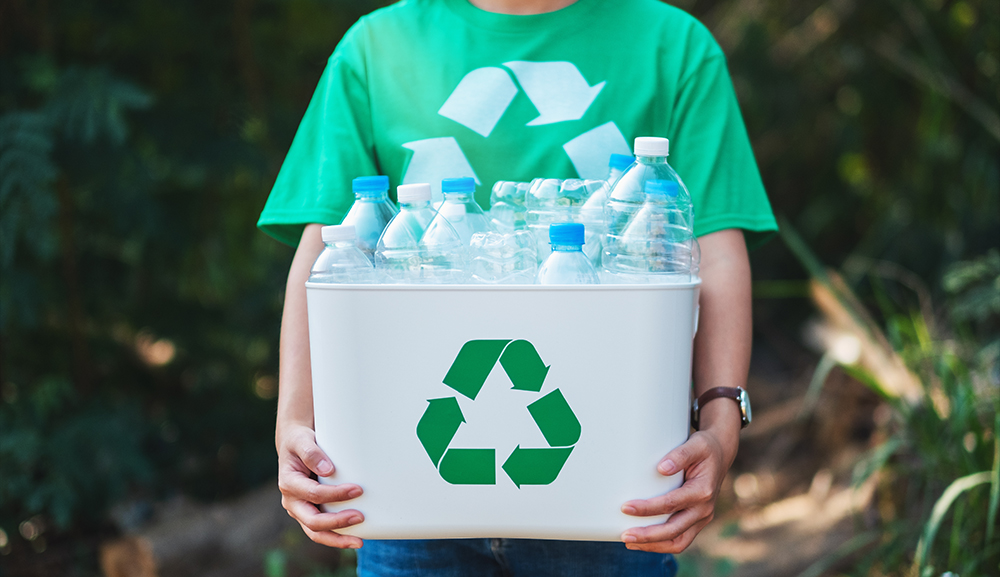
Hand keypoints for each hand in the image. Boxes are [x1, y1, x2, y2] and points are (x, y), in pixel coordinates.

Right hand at [277, 424, 364, 547]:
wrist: (294, 446)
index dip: (335, 494)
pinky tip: (353, 537)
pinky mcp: (309, 513)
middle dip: (337, 522)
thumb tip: (328, 470)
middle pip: (312, 521)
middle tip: (360, 517)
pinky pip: (321, 530)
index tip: (357, 489)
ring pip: (315, 532)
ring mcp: (300, 510)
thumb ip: (312, 453)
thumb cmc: (299, 442)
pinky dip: (336, 536)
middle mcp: (292, 501)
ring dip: (337, 539)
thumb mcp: (302, 440)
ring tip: (358, 542)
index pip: (313, 494)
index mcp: (289, 483)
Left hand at [619, 429, 730, 552]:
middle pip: (674, 530)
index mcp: (703, 491)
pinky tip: (642, 542)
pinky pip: (679, 539)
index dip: (648, 509)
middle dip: (648, 536)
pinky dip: (661, 544)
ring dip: (653, 545)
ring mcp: (702, 518)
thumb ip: (680, 455)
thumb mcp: (695, 445)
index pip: (671, 504)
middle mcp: (704, 509)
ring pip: (678, 542)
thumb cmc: (704, 449)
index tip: (625, 507)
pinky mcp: (696, 522)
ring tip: (630, 543)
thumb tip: (661, 468)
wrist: (720, 456)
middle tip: (624, 535)